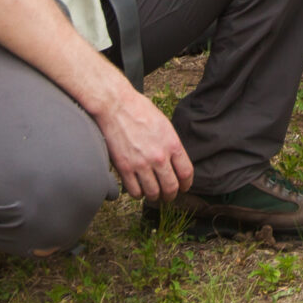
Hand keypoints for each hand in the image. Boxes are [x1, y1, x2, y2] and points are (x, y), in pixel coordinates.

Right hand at [94, 83, 190, 201]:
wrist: (116, 106)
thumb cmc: (140, 110)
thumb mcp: (164, 124)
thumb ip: (171, 144)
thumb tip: (175, 161)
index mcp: (172, 144)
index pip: (186, 173)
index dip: (186, 184)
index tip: (184, 187)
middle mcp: (159, 157)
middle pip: (171, 187)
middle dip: (171, 194)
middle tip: (168, 195)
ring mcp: (141, 164)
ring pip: (153, 193)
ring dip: (154, 196)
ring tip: (153, 193)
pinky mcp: (125, 168)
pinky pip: (134, 191)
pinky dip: (138, 194)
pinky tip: (138, 188)